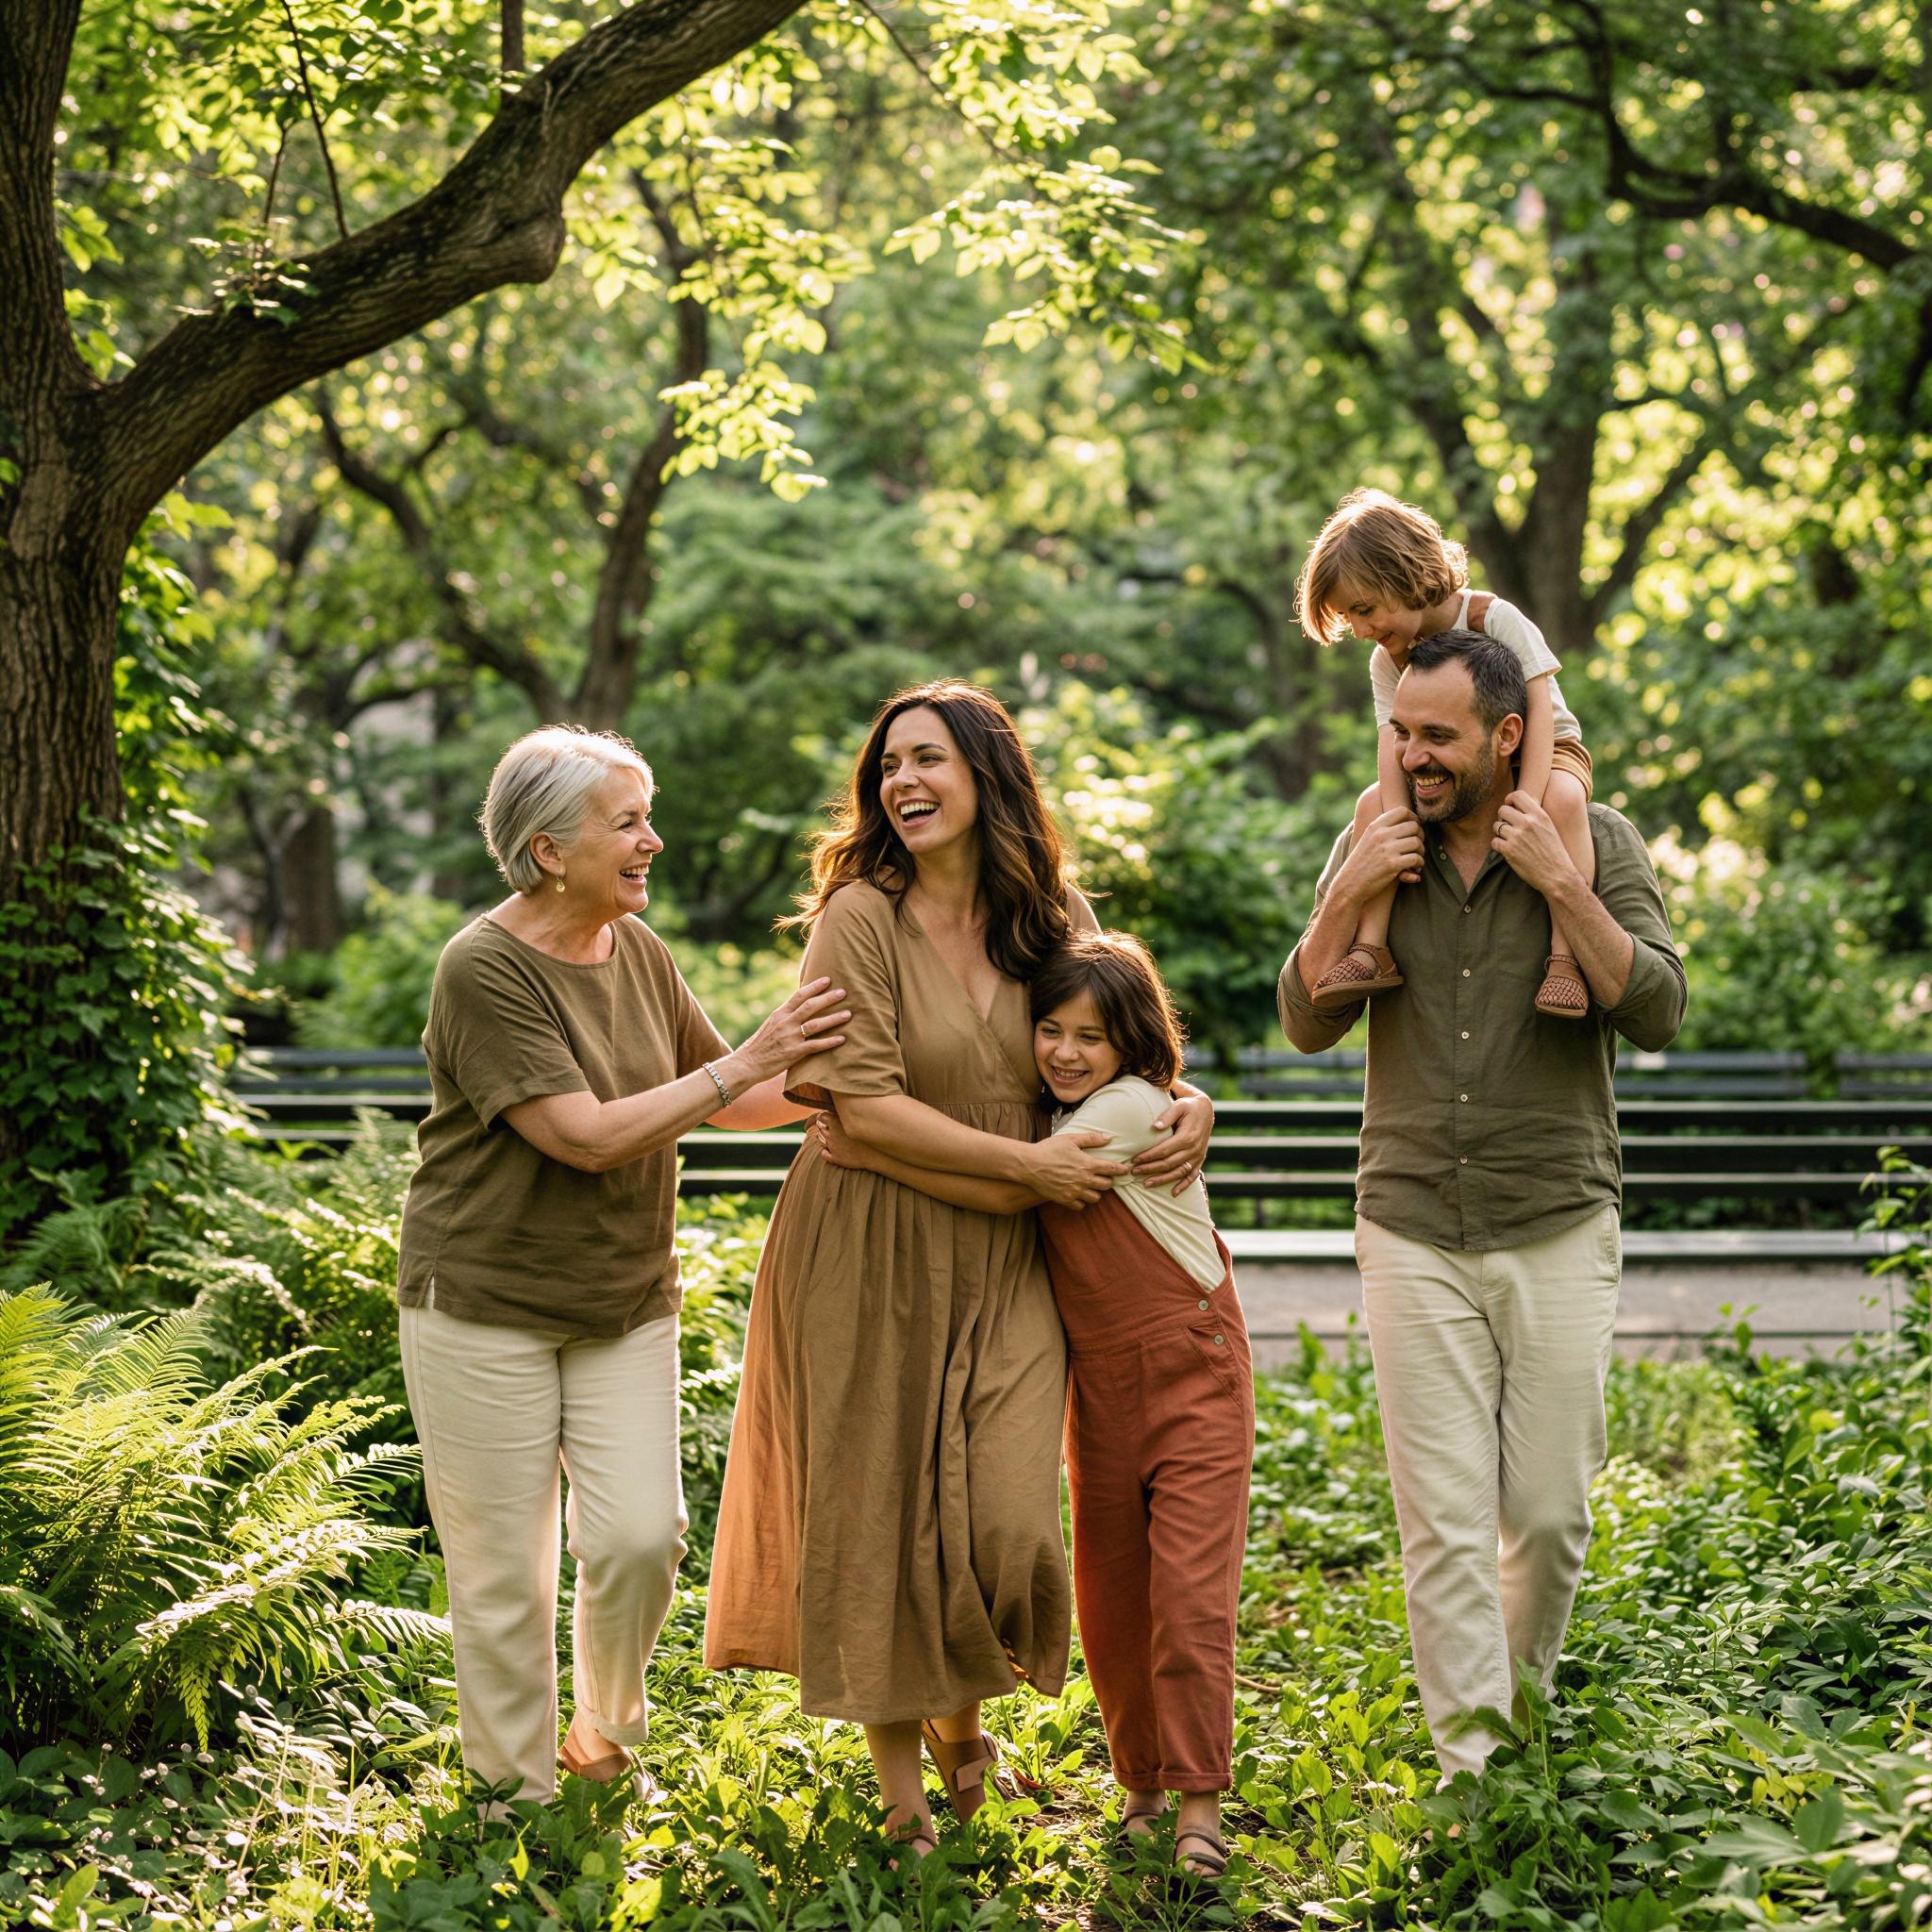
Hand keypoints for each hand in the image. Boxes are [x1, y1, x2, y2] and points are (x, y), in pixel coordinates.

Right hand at [731, 976, 849, 1086]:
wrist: (746, 1064)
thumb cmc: (758, 1046)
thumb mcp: (770, 1025)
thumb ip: (785, 1017)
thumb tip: (800, 1008)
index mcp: (779, 1014)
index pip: (799, 995)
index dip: (814, 986)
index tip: (827, 979)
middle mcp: (785, 1023)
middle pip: (810, 1006)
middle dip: (828, 998)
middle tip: (844, 992)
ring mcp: (789, 1037)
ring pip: (816, 1024)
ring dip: (833, 1018)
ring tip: (848, 1014)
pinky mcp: (793, 1053)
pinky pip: (815, 1045)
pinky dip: (830, 1042)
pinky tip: (842, 1039)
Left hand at [812, 1110, 875, 1171]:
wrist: (878, 1152)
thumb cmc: (872, 1131)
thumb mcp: (859, 1115)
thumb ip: (849, 1110)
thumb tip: (845, 1104)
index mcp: (836, 1122)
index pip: (821, 1116)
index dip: (824, 1116)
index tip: (828, 1117)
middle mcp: (832, 1133)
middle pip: (820, 1127)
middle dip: (824, 1126)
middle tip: (833, 1126)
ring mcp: (833, 1146)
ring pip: (821, 1139)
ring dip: (825, 1137)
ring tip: (835, 1137)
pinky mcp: (836, 1158)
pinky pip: (824, 1154)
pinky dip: (825, 1152)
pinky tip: (832, 1150)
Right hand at [1022, 1130, 1128, 1207]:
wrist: (1029, 1165)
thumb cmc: (1049, 1149)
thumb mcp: (1070, 1139)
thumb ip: (1091, 1139)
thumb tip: (1108, 1137)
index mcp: (1087, 1164)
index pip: (1111, 1169)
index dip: (1121, 1170)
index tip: (1125, 1170)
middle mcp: (1083, 1180)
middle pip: (1106, 1185)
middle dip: (1108, 1181)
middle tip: (1103, 1176)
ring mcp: (1074, 1191)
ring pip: (1095, 1198)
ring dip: (1095, 1192)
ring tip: (1091, 1186)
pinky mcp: (1065, 1199)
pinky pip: (1080, 1206)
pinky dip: (1082, 1201)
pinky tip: (1078, 1194)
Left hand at [1133, 1091, 1212, 1195]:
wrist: (1206, 1109)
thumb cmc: (1188, 1106)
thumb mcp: (1179, 1105)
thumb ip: (1167, 1115)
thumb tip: (1154, 1127)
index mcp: (1187, 1136)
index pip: (1164, 1150)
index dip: (1148, 1156)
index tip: (1134, 1159)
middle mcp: (1194, 1149)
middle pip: (1169, 1164)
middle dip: (1150, 1169)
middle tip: (1134, 1172)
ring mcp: (1198, 1156)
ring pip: (1179, 1172)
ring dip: (1162, 1180)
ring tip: (1146, 1184)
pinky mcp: (1200, 1159)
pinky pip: (1193, 1176)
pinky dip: (1184, 1185)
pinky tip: (1173, 1193)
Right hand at [1339, 805, 1423, 898]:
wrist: (1349, 884)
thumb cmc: (1361, 863)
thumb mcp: (1367, 839)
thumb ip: (1384, 830)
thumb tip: (1410, 822)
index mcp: (1375, 826)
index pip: (1402, 811)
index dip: (1414, 818)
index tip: (1414, 830)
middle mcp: (1381, 835)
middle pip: (1414, 826)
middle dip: (1420, 837)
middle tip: (1416, 848)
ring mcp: (1387, 849)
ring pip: (1417, 842)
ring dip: (1421, 852)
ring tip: (1415, 860)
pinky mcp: (1392, 864)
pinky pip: (1416, 859)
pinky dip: (1419, 865)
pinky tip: (1414, 871)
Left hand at [1492, 791, 1579, 896]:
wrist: (1557, 875)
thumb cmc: (1554, 852)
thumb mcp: (1549, 827)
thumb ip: (1535, 816)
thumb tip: (1516, 807)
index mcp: (1539, 815)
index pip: (1517, 795)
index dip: (1509, 799)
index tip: (1509, 806)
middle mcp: (1527, 823)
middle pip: (1502, 810)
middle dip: (1502, 817)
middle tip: (1507, 826)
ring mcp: (1517, 836)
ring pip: (1496, 826)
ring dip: (1499, 832)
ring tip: (1509, 840)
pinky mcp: (1509, 850)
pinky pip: (1494, 841)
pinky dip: (1498, 846)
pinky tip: (1507, 850)